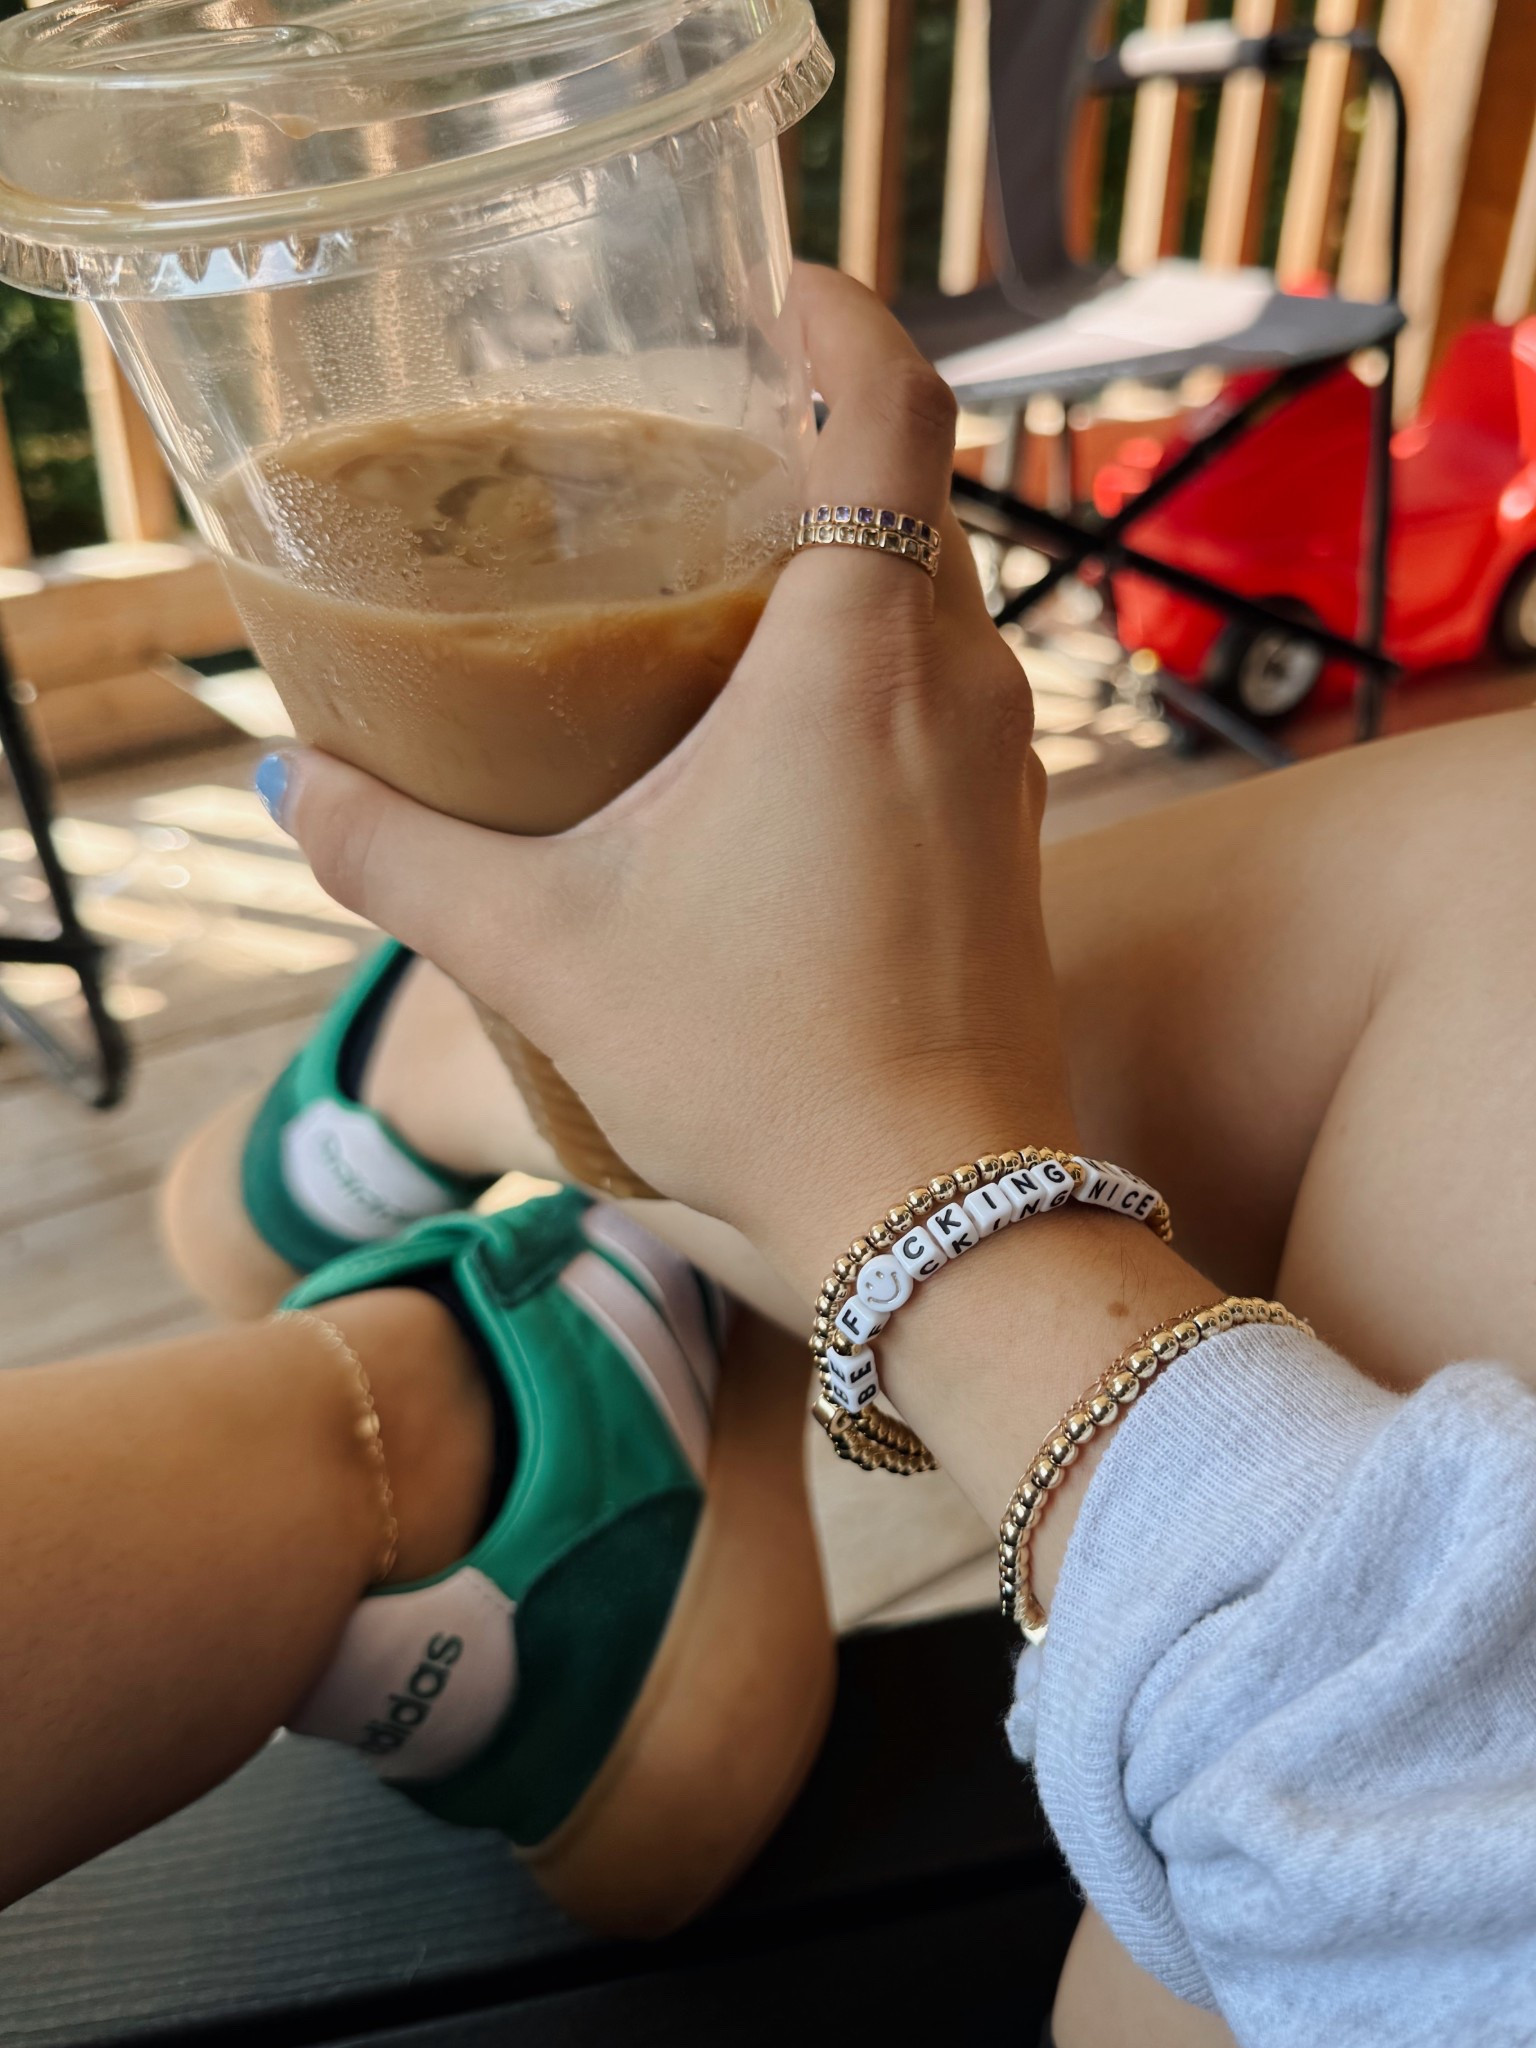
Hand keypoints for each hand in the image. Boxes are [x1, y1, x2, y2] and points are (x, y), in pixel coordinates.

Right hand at [280, 267, 1073, 1296]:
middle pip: (909, 492)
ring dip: (844, 568)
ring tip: (714, 584)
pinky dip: (872, 673)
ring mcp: (1004, 764)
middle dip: (811, 443)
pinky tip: (776, 741)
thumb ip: (396, 853)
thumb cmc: (757, 1064)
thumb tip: (287, 784)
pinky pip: (947, 700)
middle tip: (688, 444)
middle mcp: (959, 683)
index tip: (767, 289)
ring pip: (934, 602)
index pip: (894, 400)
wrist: (936, 1209)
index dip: (837, 312)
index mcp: (856, 654)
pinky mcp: (1010, 838)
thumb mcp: (541, 948)